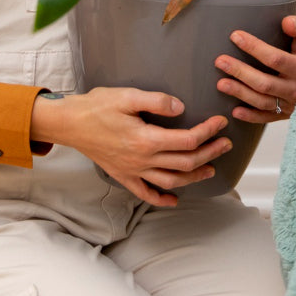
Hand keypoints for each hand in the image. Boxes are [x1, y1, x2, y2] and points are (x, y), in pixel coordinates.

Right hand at [31, 87, 229, 206]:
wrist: (69, 123)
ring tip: (211, 168)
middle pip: (185, 162)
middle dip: (210, 153)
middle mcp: (142, 160)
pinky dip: (161, 199)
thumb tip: (181, 107)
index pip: (187, 140)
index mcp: (146, 140)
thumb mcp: (127, 96)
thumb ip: (156, 101)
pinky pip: (145, 193)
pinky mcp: (123, 175)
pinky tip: (174, 200)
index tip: (221, 122)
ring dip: (194, 177)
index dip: (208, 132)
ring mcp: (132, 171)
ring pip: (171, 181)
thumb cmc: (97, 107)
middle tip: (226, 144)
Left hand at [215, 15, 295, 123]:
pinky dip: (251, 116)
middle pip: (264, 83)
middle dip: (240, 72)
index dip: (255, 48)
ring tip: (220, 83)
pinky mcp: (287, 114)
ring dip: (240, 93)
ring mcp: (292, 104)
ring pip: (263, 101)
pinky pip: (267, 117)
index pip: (275, 59)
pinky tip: (235, 111)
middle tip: (220, 61)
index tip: (235, 36)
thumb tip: (286, 22)